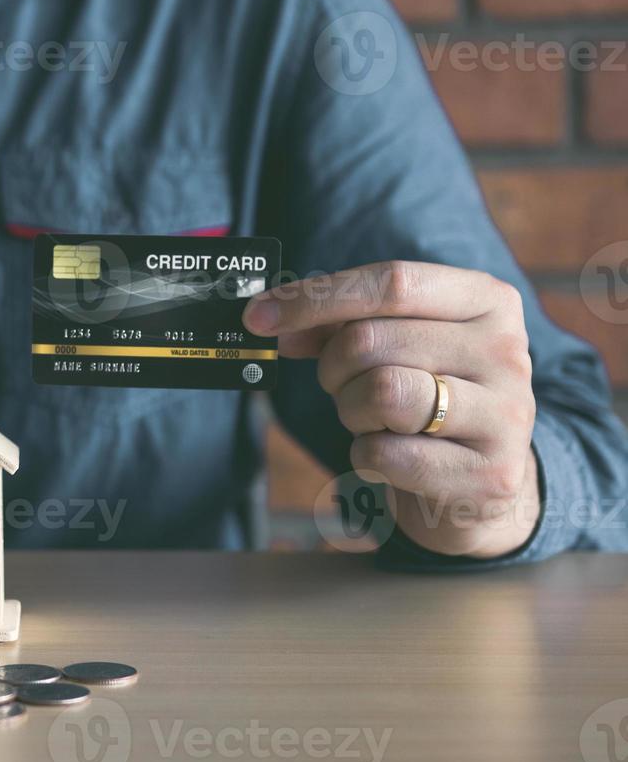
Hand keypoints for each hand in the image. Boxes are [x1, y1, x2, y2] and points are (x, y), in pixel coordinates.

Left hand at [244, 261, 539, 558]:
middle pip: (371, 339)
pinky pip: (386, 454)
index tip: (256, 317)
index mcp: (486, 300)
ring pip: (380, 391)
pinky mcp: (488, 473)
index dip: (314, 298)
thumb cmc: (426, 395)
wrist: (483, 479)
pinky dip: (367, 456)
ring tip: (372, 419)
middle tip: (340, 384)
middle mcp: (506, 350)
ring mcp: (506, 413)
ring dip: (351, 409)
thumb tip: (267, 318)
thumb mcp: (394, 344)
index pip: (392, 281)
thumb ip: (337, 323)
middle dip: (331, 366)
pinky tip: (392, 456)